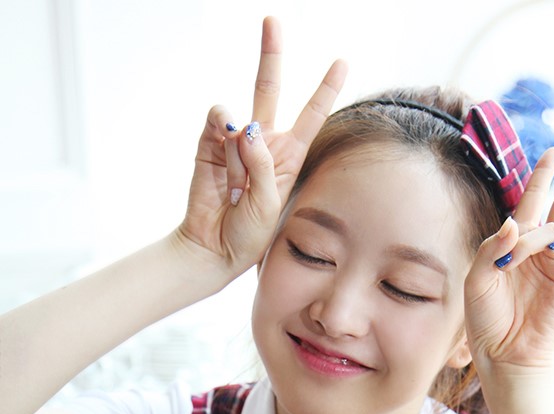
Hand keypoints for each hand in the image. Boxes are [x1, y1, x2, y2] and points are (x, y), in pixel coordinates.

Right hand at [177, 17, 346, 277]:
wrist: (213, 249)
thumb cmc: (249, 235)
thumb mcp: (269, 204)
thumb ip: (263, 164)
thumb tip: (244, 127)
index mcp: (289, 158)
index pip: (311, 116)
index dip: (325, 89)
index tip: (343, 60)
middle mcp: (264, 144)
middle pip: (269, 89)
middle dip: (270, 54)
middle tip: (272, 21)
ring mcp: (234, 142)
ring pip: (241, 118)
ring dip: (240, 152)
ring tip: (238, 187)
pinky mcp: (208, 144)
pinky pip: (218, 122)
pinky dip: (221, 139)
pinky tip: (224, 167)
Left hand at [463, 133, 553, 385]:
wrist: (505, 355)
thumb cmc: (486, 321)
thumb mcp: (475, 281)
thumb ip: (490, 248)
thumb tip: (515, 221)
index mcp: (515, 243)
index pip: (531, 200)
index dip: (542, 175)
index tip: (553, 152)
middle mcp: (540, 247)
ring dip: (539, 233)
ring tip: (518, 258)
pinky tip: (550, 249)